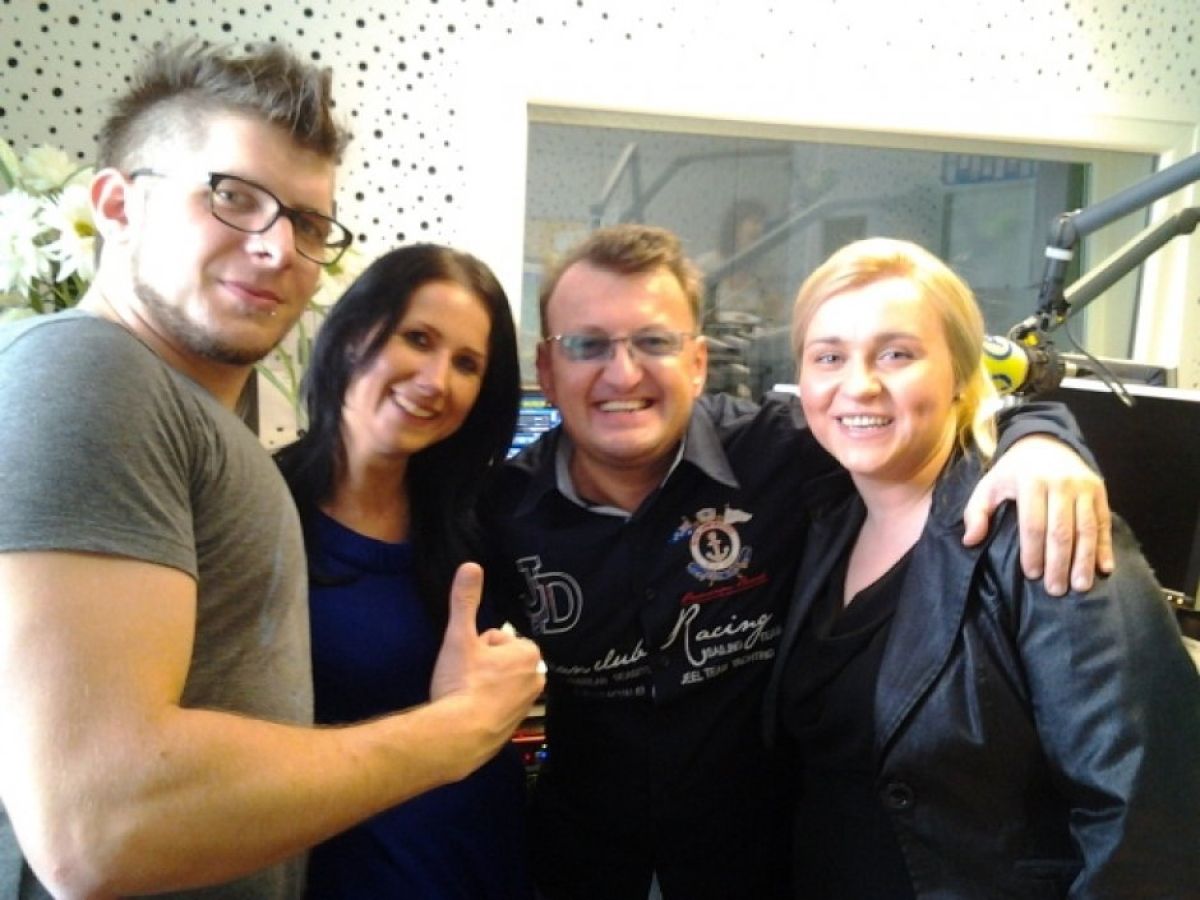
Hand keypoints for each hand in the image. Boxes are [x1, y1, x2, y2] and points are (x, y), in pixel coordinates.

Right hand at [430, 563, 544, 741]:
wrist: (459, 737)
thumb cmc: (463, 683)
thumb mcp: (460, 637)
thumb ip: (465, 600)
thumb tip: (471, 565)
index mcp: (529, 654)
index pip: (498, 638)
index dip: (478, 646)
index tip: (468, 661)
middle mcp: (536, 679)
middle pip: (501, 660)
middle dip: (483, 665)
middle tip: (464, 677)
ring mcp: (527, 706)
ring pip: (500, 683)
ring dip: (483, 685)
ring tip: (464, 696)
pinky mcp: (515, 727)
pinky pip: (498, 706)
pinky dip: (484, 707)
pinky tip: (468, 713)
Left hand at [963, 436, 1113, 595]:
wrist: (1045, 441)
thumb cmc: (1013, 471)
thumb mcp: (989, 485)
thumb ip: (976, 512)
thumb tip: (970, 540)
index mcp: (1031, 482)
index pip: (1033, 525)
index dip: (1033, 552)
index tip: (1032, 575)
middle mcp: (1061, 483)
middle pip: (1061, 531)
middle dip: (1059, 563)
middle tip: (1056, 590)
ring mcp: (1083, 487)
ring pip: (1086, 529)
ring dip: (1084, 560)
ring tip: (1080, 586)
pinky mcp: (1099, 490)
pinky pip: (1103, 521)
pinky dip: (1104, 546)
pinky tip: (1104, 567)